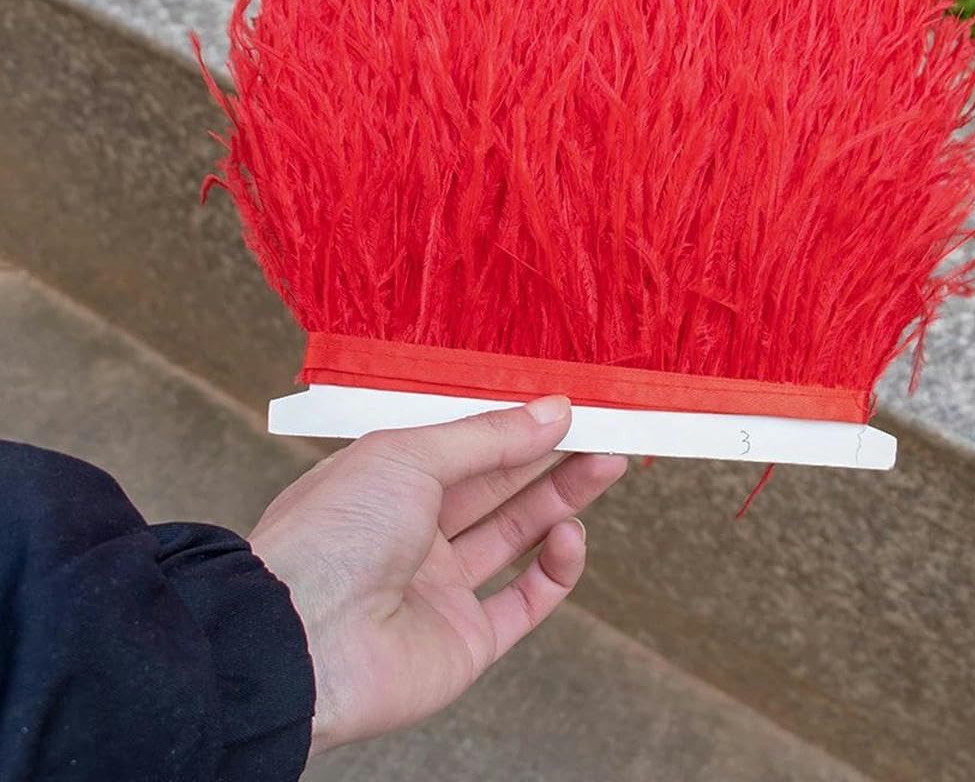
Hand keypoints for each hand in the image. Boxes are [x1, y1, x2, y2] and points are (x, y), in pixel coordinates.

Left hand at [249, 396, 625, 755]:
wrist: (298, 640)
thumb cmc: (334, 532)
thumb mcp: (410, 454)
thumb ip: (489, 436)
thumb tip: (553, 410)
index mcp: (391, 482)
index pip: (467, 446)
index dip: (517, 425)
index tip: (566, 405)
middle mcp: (415, 533)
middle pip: (499, 487)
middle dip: (553, 456)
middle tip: (604, 429)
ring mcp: (440, 588)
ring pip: (517, 536)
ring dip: (564, 501)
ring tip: (606, 464)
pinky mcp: (465, 641)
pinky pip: (524, 600)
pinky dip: (556, 568)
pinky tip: (571, 535)